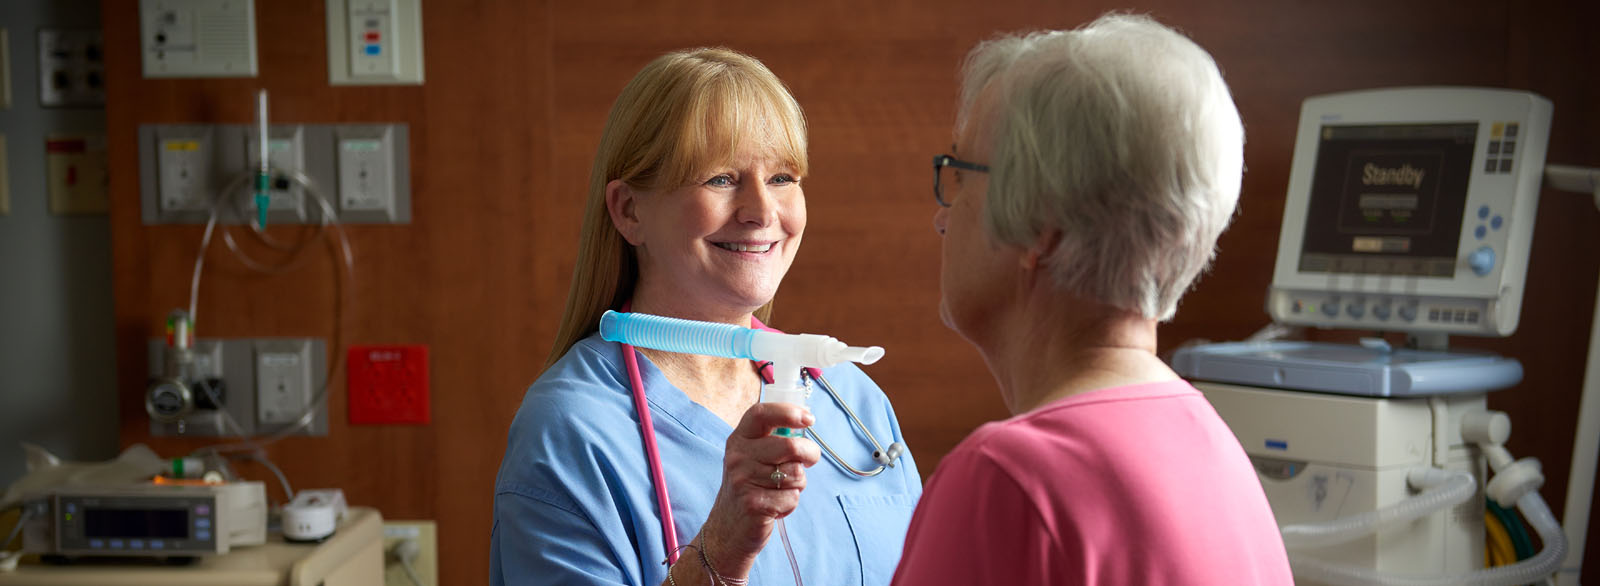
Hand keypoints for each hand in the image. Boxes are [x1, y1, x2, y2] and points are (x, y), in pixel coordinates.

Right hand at [696, 402, 818, 578]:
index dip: (788, 412)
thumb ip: (772, 440)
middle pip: (790, 446)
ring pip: (795, 473)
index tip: (809, 418)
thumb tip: (805, 421)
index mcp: (738, 440)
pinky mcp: (754, 504)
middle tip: (810, 460)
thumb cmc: (749, 488)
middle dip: (810, 453)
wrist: (727, 529)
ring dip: (798, 484)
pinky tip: (775, 507)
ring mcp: (744, 480)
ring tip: (780, 490)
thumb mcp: (751, 458)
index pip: (761, 414)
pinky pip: (792, 497)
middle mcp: (738, 457)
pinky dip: (791, 504)